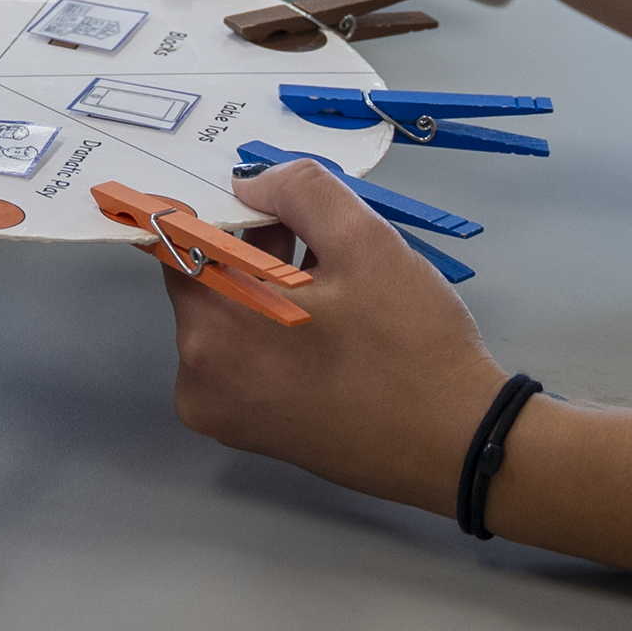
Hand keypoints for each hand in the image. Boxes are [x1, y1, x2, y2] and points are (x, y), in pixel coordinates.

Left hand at [161, 159, 509, 514]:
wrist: (457, 444)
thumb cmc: (410, 342)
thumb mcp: (365, 240)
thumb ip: (298, 190)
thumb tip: (249, 186)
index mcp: (215, 326)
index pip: (174, 241)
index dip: (206, 204)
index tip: (244, 190)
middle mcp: (198, 375)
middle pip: (204, 276)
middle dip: (251, 244)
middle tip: (315, 235)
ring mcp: (221, 411)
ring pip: (226, 314)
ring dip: (265, 285)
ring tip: (335, 281)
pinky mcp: (248, 431)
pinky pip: (241, 356)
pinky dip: (270, 328)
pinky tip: (330, 323)